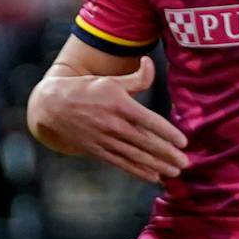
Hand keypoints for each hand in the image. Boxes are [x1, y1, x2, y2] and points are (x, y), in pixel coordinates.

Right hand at [29, 56, 187, 183]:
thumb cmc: (86, 90)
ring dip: (156, 165)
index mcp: (119, 104)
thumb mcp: (111, 80)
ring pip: (135, 155)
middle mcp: (112, 124)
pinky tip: (153, 176)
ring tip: (174, 172)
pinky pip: (121, 163)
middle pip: (145, 142)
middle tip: (185, 163)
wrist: (52, 106)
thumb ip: (136, 78)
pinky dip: (137, 171)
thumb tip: (151, 62)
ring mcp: (104, 139)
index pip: (149, 120)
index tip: (183, 142)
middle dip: (167, 154)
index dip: (167, 132)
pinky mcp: (97, 151)